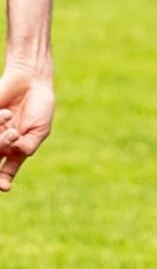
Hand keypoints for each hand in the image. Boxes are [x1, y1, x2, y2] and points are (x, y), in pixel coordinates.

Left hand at [0, 62, 55, 191]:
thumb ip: (29, 146)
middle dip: (1, 155)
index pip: (4, 171)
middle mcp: (1, 143)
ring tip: (13, 127)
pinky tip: (7, 113)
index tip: (5, 187)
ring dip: (1, 141)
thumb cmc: (39, 105)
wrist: (32, 80)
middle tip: (14, 139)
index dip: (2, 181)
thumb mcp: (40, 130)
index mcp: (15, 150)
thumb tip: (15, 155)